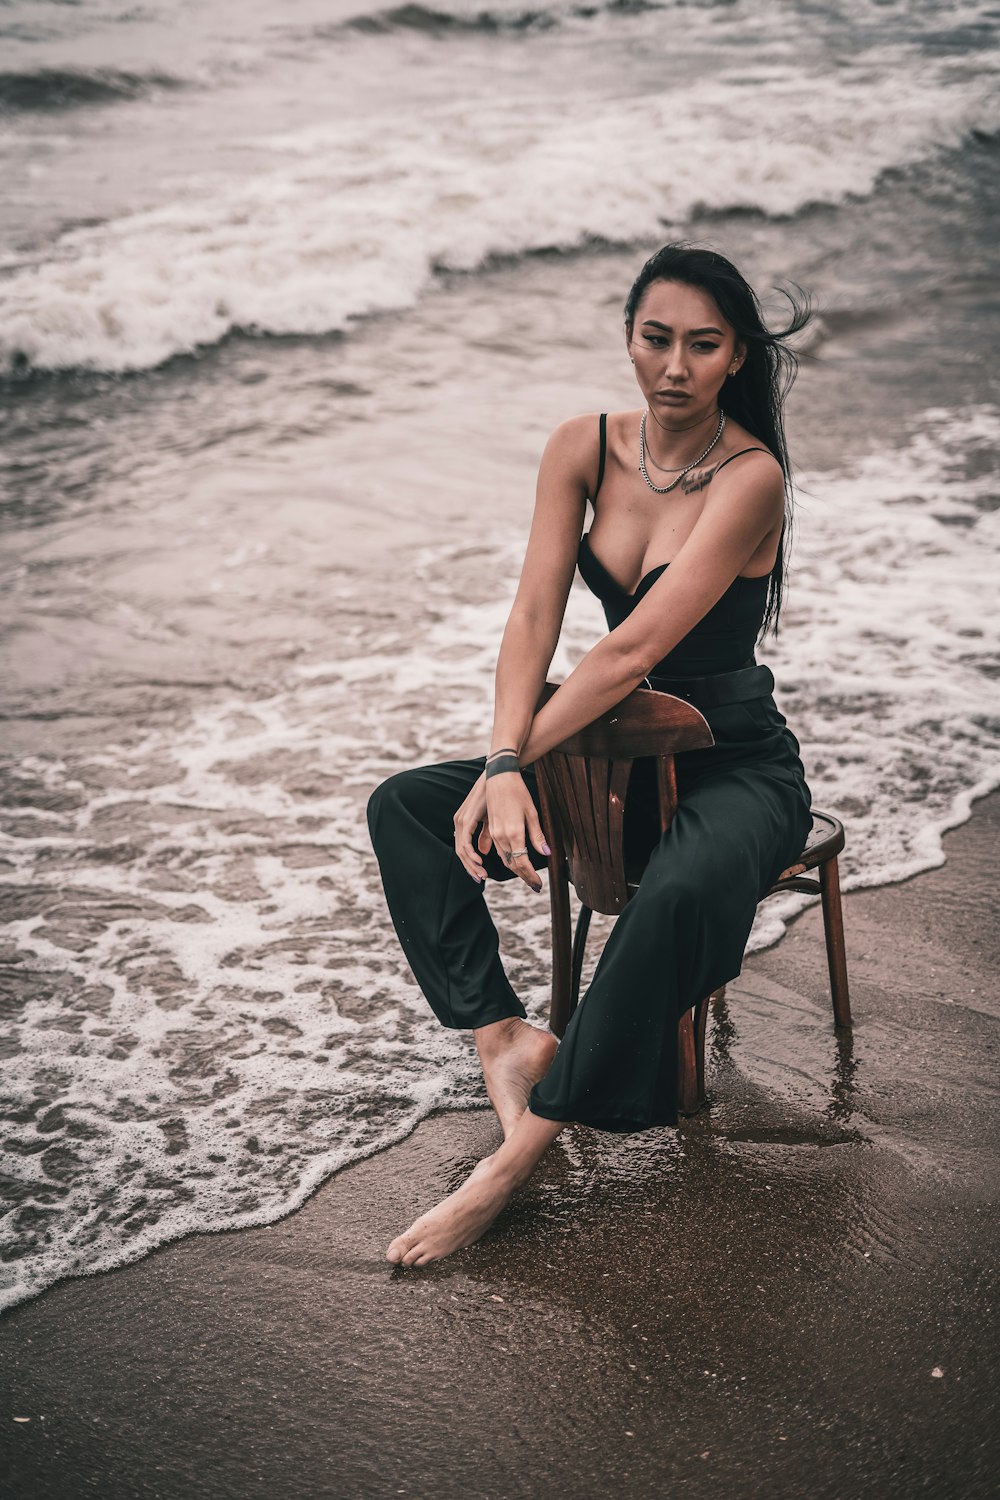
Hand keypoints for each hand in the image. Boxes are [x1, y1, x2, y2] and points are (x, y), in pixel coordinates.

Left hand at [453, 770, 489, 882]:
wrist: (498, 775)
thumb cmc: (498, 795)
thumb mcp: (491, 819)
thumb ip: (485, 836)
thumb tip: (484, 853)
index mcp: (464, 823)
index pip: (464, 850)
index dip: (471, 865)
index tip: (481, 876)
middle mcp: (459, 822)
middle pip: (460, 853)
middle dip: (471, 869)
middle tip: (481, 879)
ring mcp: (461, 820)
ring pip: (461, 851)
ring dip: (471, 865)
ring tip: (482, 875)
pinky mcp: (466, 819)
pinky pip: (464, 842)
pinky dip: (470, 854)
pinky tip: (480, 862)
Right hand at [484, 771, 549, 892]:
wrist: (499, 778)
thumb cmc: (518, 793)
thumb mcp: (532, 813)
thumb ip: (537, 836)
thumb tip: (546, 853)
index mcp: (513, 833)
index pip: (522, 863)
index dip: (530, 876)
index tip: (538, 884)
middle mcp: (501, 836)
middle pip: (512, 864)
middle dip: (524, 876)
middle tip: (535, 885)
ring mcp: (494, 834)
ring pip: (504, 859)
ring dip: (515, 870)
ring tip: (527, 877)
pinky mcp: (491, 830)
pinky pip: (498, 851)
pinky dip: (506, 860)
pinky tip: (514, 863)